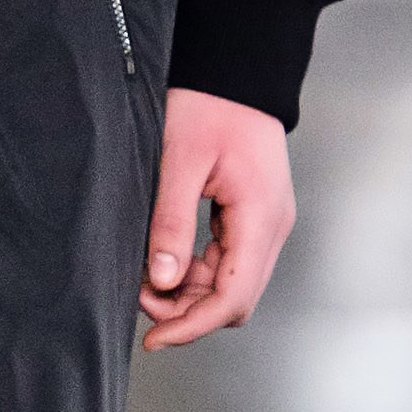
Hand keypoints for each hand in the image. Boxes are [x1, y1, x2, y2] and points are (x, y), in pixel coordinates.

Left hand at [139, 88, 297, 350]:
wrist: (234, 72)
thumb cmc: (207, 105)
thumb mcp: (179, 161)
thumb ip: (170, 222)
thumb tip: (161, 281)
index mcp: (261, 218)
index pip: (233, 298)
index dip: (192, 326)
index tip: (152, 339)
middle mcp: (272, 228)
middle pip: (235, 300)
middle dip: (187, 311)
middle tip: (138, 292)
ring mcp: (265, 224)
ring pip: (230, 285)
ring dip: (188, 292)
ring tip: (145, 274)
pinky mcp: (252, 218)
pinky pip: (226, 262)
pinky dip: (194, 271)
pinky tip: (163, 258)